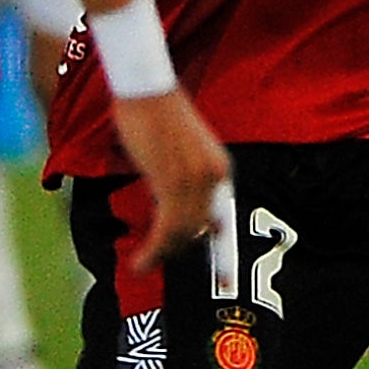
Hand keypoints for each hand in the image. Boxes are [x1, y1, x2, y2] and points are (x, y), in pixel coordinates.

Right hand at [107, 86, 233, 274]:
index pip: (223, 218)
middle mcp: (214, 178)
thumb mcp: (178, 150)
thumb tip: (175, 204)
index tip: (227, 280)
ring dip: (162, 255)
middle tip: (154, 264)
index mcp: (219, 169)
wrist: (146, 87)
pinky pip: (167, 229)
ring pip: (183, 234)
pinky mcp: (172, 182)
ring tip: (143, 266)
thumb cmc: (154, 112)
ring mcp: (196, 181)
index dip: (225, 252)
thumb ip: (183, 178)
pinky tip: (141, 261)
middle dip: (177, 251)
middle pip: (200, 230)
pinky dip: (154, 250)